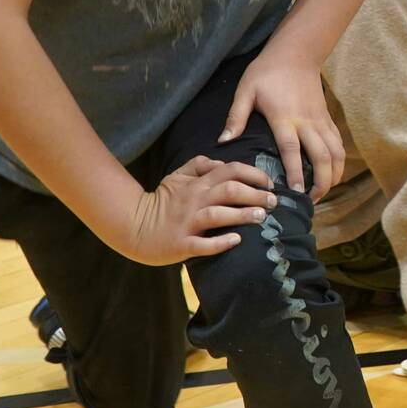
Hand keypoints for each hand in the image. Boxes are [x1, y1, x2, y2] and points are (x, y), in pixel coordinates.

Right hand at [117, 156, 276, 264]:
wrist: (133, 226)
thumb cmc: (161, 201)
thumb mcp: (177, 175)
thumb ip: (200, 165)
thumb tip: (223, 163)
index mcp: (196, 183)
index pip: (230, 171)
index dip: (253, 174)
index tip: (269, 183)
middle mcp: (194, 200)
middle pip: (229, 191)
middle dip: (255, 194)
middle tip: (273, 202)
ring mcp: (187, 223)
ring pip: (218, 215)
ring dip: (242, 215)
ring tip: (262, 217)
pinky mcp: (181, 244)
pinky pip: (203, 244)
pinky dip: (221, 242)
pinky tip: (237, 240)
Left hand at [221, 48, 343, 198]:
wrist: (296, 53)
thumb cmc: (267, 72)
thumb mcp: (246, 90)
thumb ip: (236, 117)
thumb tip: (223, 141)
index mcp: (284, 118)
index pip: (292, 150)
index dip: (295, 172)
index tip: (296, 192)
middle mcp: (307, 122)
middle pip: (321, 157)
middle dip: (320, 182)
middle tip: (311, 202)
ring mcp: (320, 121)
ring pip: (335, 152)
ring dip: (333, 175)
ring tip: (323, 193)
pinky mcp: (327, 118)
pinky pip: (338, 143)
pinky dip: (338, 161)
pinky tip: (333, 173)